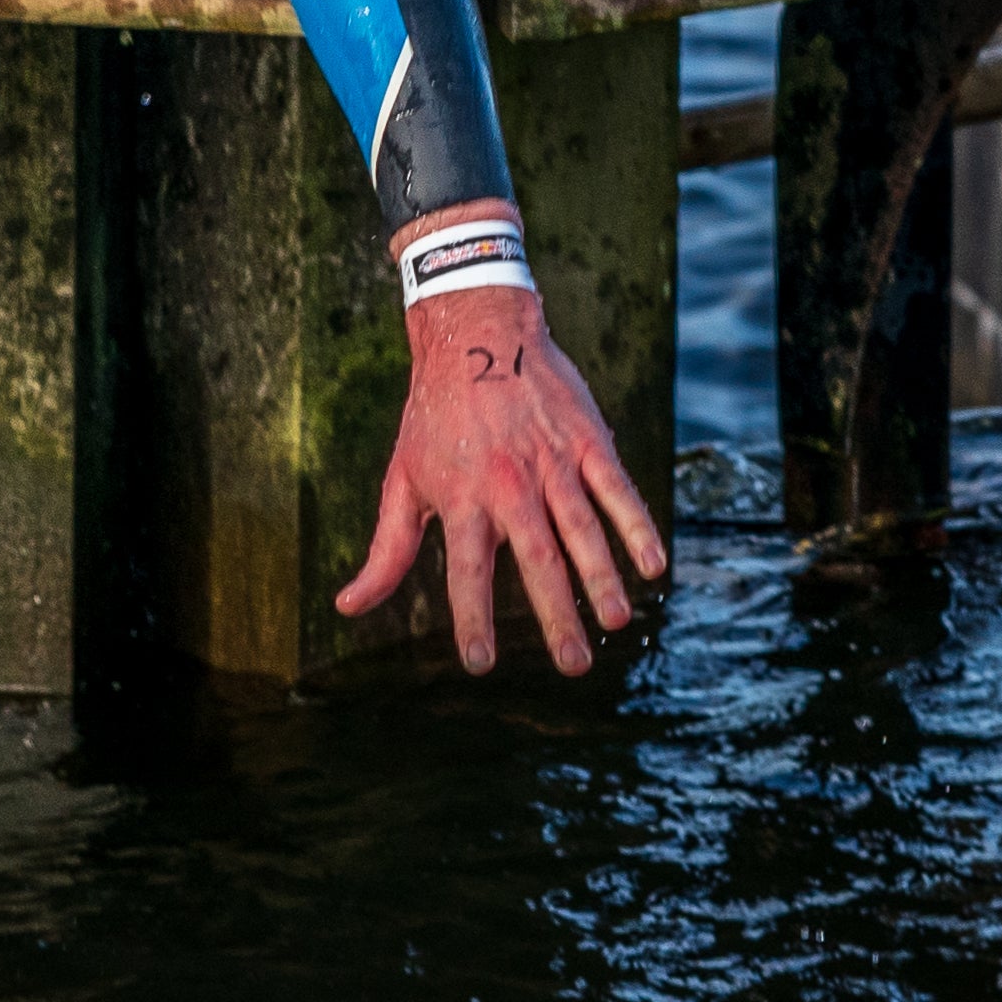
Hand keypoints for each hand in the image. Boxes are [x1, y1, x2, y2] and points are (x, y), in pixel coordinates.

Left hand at [335, 201, 667, 675]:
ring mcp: (550, 462)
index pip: (465, 570)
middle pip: (535, 558)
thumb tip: (347, 606)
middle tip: (575, 667)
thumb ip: (385, 551)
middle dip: (556, 615)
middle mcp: (507, 484)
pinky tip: (655, 566)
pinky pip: (616, 489)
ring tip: (617, 622)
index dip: (472, 616)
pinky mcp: (585, 441)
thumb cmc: (433, 419)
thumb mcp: (401, 480)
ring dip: (602, 577)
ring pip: (581, 528)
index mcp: (460, 498)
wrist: (474, 334)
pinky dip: (637, 526)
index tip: (480, 663)